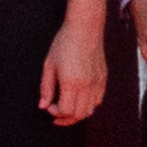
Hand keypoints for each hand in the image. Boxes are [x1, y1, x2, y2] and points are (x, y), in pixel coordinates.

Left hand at [40, 10, 106, 124]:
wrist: (85, 28)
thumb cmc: (64, 43)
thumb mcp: (49, 64)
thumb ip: (46, 87)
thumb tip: (43, 106)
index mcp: (71, 82)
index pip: (66, 110)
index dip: (56, 113)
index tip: (49, 107)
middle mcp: (87, 85)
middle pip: (79, 114)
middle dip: (66, 118)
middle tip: (56, 114)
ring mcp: (97, 82)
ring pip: (90, 110)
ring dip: (77, 113)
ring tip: (67, 109)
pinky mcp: (103, 78)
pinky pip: (98, 100)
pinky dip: (89, 105)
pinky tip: (79, 100)